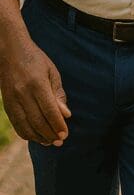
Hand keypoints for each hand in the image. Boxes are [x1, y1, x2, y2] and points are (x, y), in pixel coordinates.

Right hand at [0, 31, 71, 145]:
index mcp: (36, 84)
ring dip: (38, 137)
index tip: (66, 135)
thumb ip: (58, 94)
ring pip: (24, 125)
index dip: (57, 124)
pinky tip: (35, 137)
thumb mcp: (52, 73)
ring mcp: (11, 100)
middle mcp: (22, 94)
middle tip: (60, 142)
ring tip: (50, 142)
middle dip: (49, 134)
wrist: (9, 52)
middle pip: (37, 120)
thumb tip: (66, 115)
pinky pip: (15, 123)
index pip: (49, 110)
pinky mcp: (5, 104)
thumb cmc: (36, 60)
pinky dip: (26, 133)